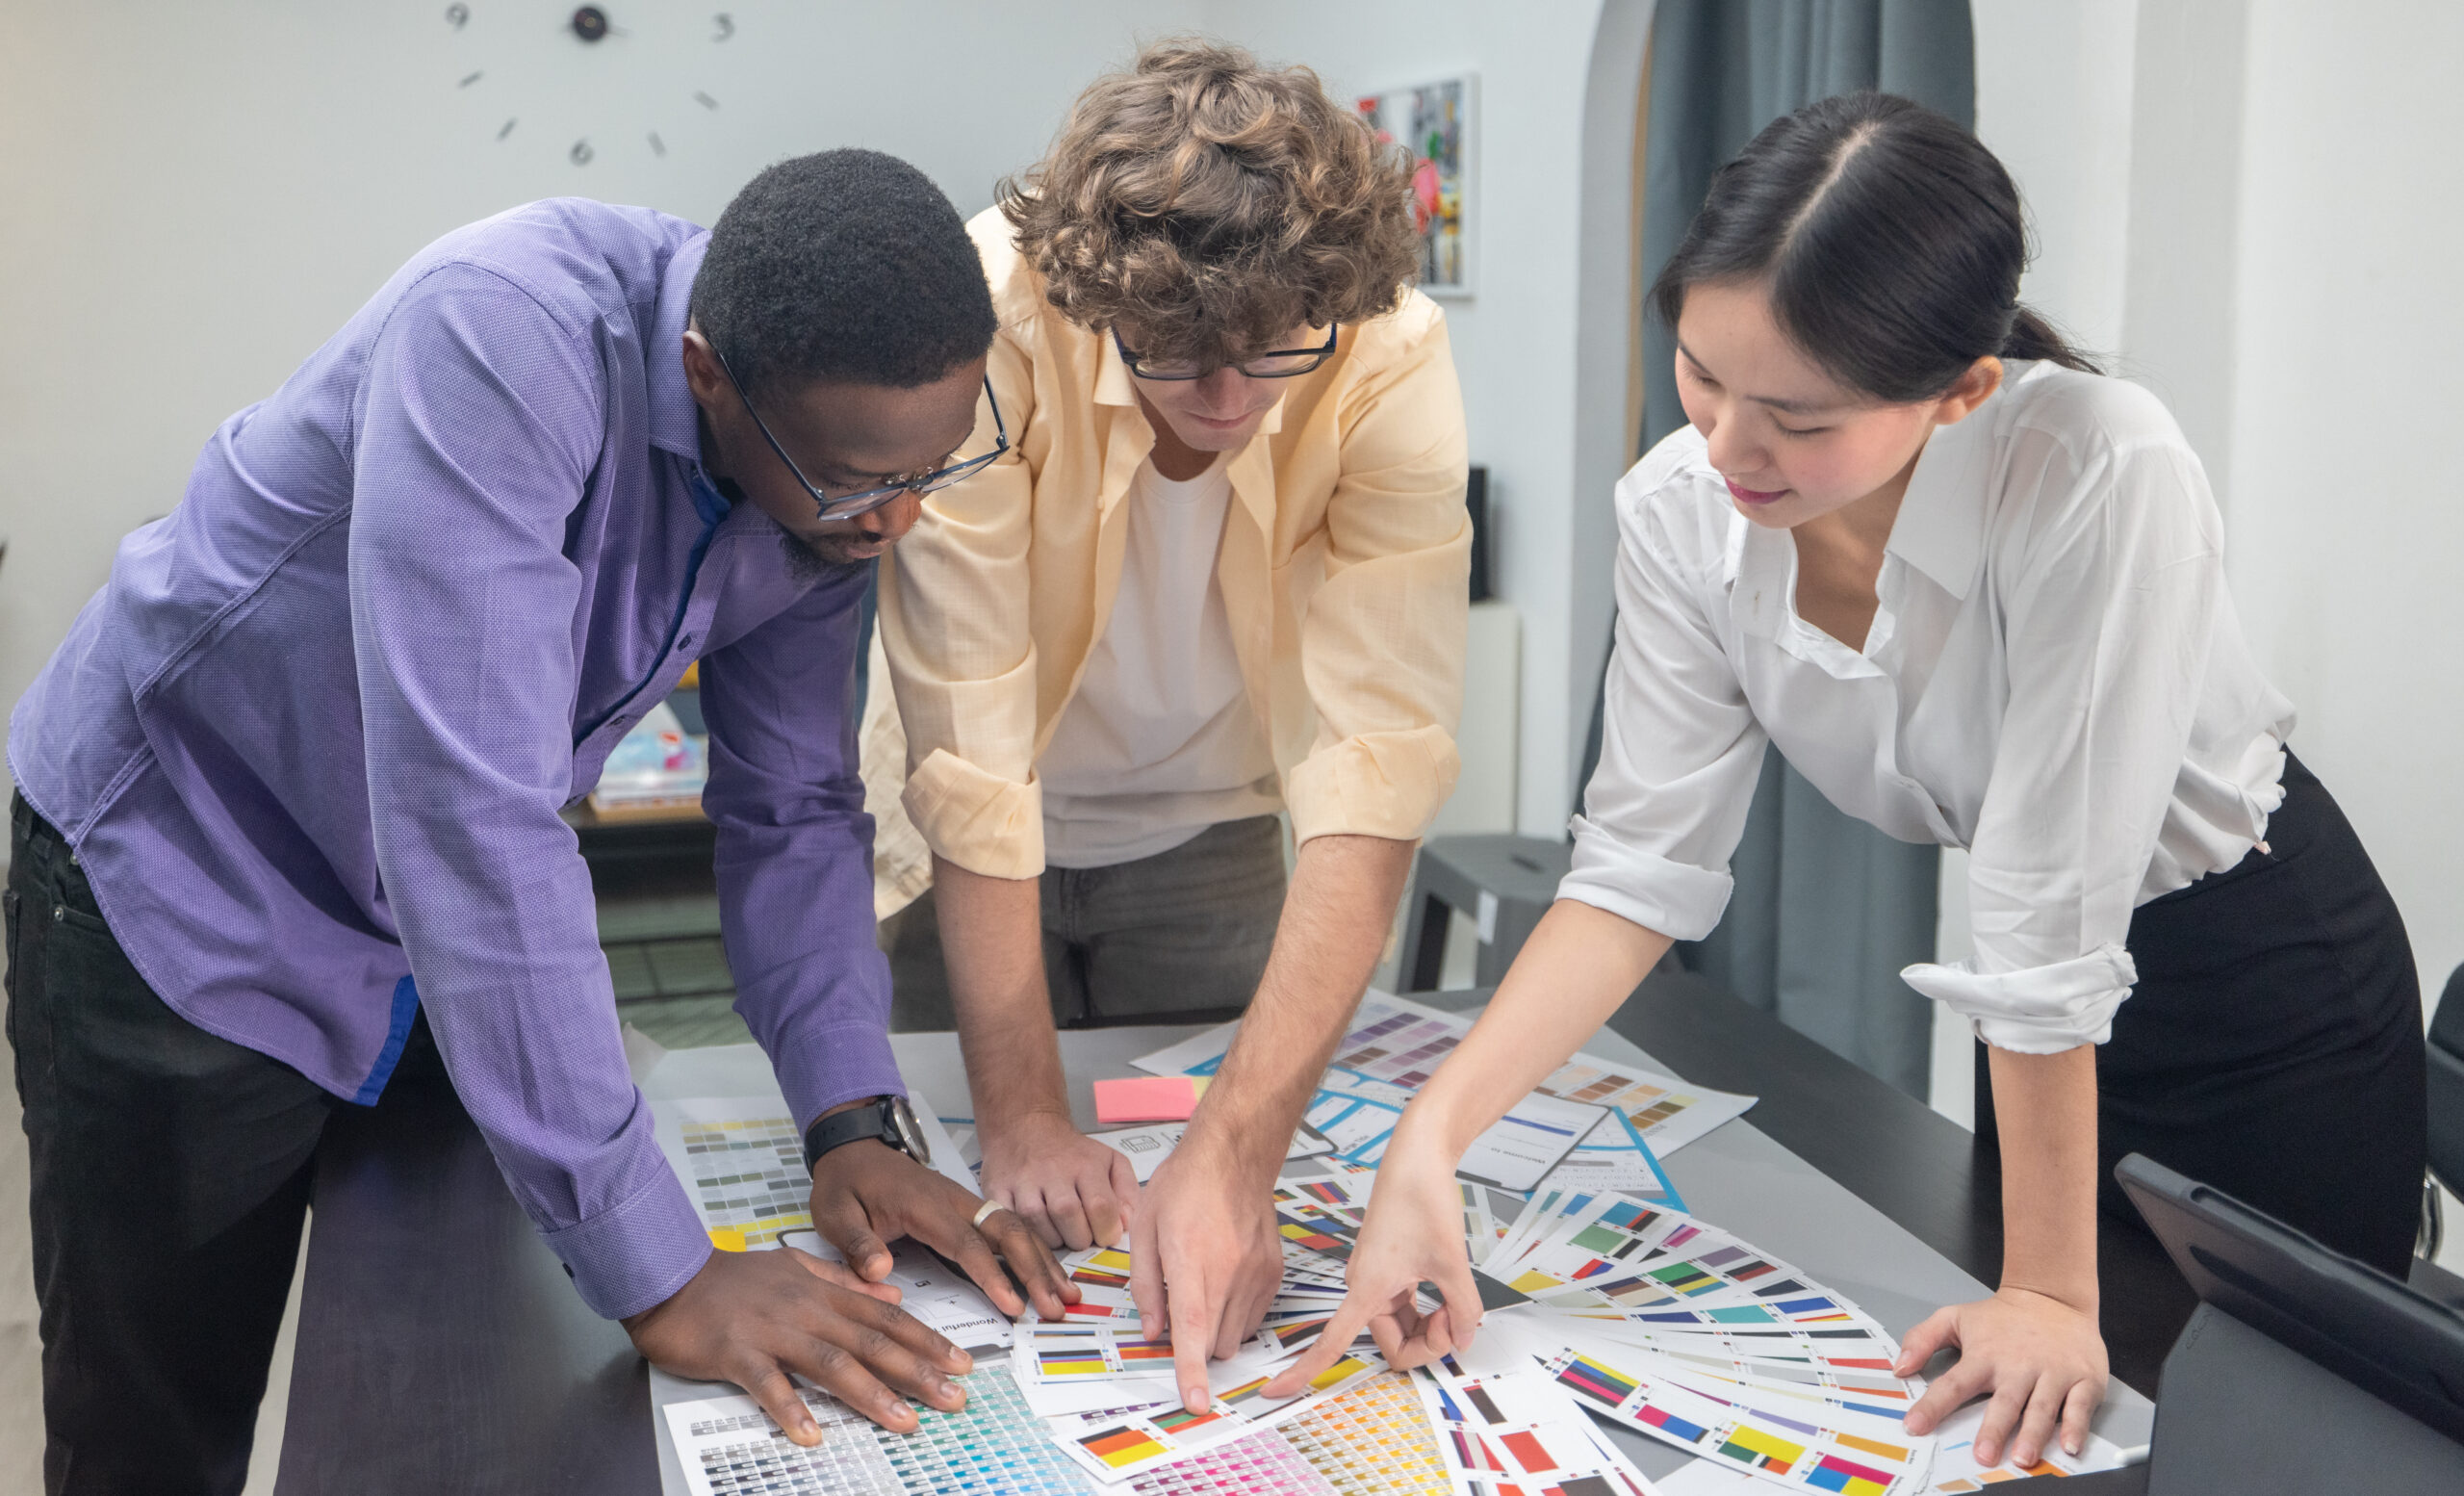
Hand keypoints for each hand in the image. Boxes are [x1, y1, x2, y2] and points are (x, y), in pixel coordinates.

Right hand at [623, 1244, 968, 1441]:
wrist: (669, 1274)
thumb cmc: (729, 1278)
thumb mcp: (795, 1265)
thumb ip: (844, 1280)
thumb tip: (891, 1293)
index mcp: (820, 1291)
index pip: (885, 1318)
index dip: (926, 1341)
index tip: (960, 1363)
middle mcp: (804, 1309)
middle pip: (870, 1342)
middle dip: (917, 1371)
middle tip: (953, 1397)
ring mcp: (772, 1330)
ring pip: (831, 1363)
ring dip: (871, 1394)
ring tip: (905, 1420)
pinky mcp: (736, 1352)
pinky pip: (768, 1384)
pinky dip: (790, 1409)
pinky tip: (811, 1434)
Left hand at [810, 1137, 1077, 1322]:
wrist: (853, 1146)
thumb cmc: (845, 1182)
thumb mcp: (835, 1212)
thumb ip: (857, 1243)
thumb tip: (880, 1273)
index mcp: (925, 1205)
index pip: (966, 1243)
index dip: (992, 1275)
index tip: (1013, 1305)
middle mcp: (955, 1201)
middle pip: (1008, 1231)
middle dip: (1036, 1269)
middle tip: (1056, 1307)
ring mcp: (965, 1203)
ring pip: (1016, 1229)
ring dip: (1043, 1262)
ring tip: (1066, 1297)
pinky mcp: (968, 1209)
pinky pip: (1008, 1229)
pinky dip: (1033, 1253)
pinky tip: (1048, 1275)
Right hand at [977, 1107, 1140, 1250]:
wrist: (1026, 1127)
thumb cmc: (1072, 1153)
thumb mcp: (1110, 1161)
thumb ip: (1127, 1192)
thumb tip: (1126, 1225)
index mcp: (1085, 1165)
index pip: (1100, 1206)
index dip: (1107, 1231)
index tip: (1106, 1236)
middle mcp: (1053, 1171)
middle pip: (1069, 1217)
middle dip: (1080, 1239)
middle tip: (1082, 1237)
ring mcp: (1023, 1182)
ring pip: (1038, 1225)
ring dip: (1053, 1241)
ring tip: (1060, 1232)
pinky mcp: (997, 1191)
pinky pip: (1011, 1224)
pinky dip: (1024, 1235)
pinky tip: (1036, 1230)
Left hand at [1129, 1127, 1284, 1412]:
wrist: (1235, 1156)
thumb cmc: (1185, 1185)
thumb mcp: (1145, 1228)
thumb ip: (1146, 1286)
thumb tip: (1153, 1331)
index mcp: (1191, 1257)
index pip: (1193, 1326)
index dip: (1191, 1368)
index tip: (1195, 1400)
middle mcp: (1230, 1269)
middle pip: (1214, 1342)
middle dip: (1193, 1344)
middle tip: (1178, 1309)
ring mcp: (1257, 1273)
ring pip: (1235, 1337)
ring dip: (1214, 1331)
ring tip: (1202, 1287)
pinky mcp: (1274, 1273)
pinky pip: (1253, 1319)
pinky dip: (1235, 1316)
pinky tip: (1223, 1282)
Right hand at [1263, 1144, 1478, 1395]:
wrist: (1419, 1156)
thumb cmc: (1422, 1198)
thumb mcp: (1452, 1262)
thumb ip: (1463, 1309)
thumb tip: (1464, 1337)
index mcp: (1367, 1288)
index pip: (1328, 1342)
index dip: (1302, 1370)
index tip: (1274, 1392)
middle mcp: (1365, 1286)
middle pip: (1392, 1344)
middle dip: (1428, 1341)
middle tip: (1456, 1315)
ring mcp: (1379, 1278)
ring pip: (1404, 1326)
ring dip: (1432, 1324)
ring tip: (1457, 1299)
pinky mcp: (1392, 1268)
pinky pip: (1407, 1306)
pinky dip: (1430, 1308)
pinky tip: (1450, 1295)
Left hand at [1897, 1286, 2107, 1469]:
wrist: (2053, 1297)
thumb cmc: (2002, 1317)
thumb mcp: (1955, 1317)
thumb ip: (1922, 1339)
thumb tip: (1900, 1367)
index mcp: (1984, 1356)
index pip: (1953, 1384)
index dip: (1933, 1406)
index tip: (1915, 1426)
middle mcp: (2018, 1367)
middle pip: (2004, 1402)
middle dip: (1993, 1429)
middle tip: (1983, 1455)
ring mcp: (2052, 1373)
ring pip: (2041, 1407)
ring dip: (2033, 1434)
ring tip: (2023, 1457)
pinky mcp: (2083, 1379)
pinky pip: (2080, 1406)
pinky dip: (2076, 1426)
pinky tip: (2070, 1445)